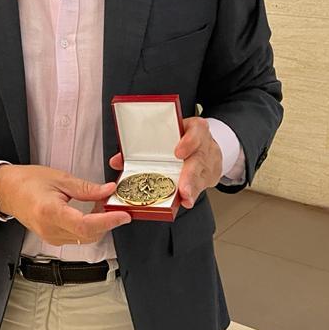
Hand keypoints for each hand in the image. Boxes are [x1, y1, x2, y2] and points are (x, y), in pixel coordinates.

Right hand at [0, 165, 130, 245]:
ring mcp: (50, 237)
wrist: (6, 190)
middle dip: (106, 221)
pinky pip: (77, 238)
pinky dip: (88, 227)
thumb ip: (86, 188)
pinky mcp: (51, 239)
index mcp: (51, 212)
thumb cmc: (27, 181)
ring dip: (98, 225)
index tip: (123, 215)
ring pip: (85, 238)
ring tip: (100, 205)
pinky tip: (90, 213)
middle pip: (89, 234)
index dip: (108, 222)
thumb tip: (108, 191)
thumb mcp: (59, 178)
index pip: (86, 225)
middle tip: (112, 203)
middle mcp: (50, 230)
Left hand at [108, 116, 222, 209]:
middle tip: (183, 190)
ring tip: (185, 200)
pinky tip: (187, 201)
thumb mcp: (166, 135)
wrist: (204, 143)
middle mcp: (205, 144)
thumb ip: (143, 146)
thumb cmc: (179, 138)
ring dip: (192, 189)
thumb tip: (117, 161)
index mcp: (194, 128)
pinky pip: (204, 185)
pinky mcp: (211, 174)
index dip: (188, 142)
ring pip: (202, 175)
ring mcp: (210, 160)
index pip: (196, 131)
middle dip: (190, 176)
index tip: (178, 153)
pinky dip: (194, 193)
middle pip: (199, 159)